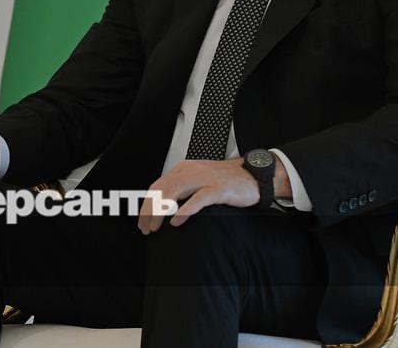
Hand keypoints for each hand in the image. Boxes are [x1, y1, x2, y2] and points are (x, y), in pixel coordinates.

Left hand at [137, 158, 258, 234]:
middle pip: (162, 189)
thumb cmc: (229, 181)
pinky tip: (176, 221)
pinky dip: (184, 210)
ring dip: (161, 211)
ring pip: (174, 193)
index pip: (158, 185)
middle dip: (149, 210)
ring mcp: (204, 179)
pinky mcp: (218, 189)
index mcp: (185, 169)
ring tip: (156, 227)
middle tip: (146, 228)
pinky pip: (197, 199)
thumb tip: (165, 205)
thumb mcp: (200, 181)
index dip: (147, 204)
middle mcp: (191, 171)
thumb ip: (184, 189)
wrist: (254, 176)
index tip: (142, 221)